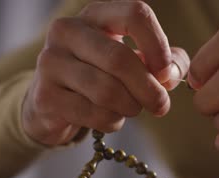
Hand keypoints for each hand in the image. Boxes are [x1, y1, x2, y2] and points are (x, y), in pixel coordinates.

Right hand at [23, 1, 189, 145]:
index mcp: (96, 15)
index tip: (166, 73)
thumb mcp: (136, 61)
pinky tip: (112, 118)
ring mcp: (51, 62)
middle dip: (148, 89)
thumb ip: (166, 63)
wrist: (56, 101)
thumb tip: (172, 74)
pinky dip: (112, 122)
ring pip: (107, 91)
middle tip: (161, 105)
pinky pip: (93, 114)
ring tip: (132, 109)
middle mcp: (68, 31)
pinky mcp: (45, 95)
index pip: (135, 14)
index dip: (158, 46)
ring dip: (130, 107)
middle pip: (120, 59)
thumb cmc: (104, 76)